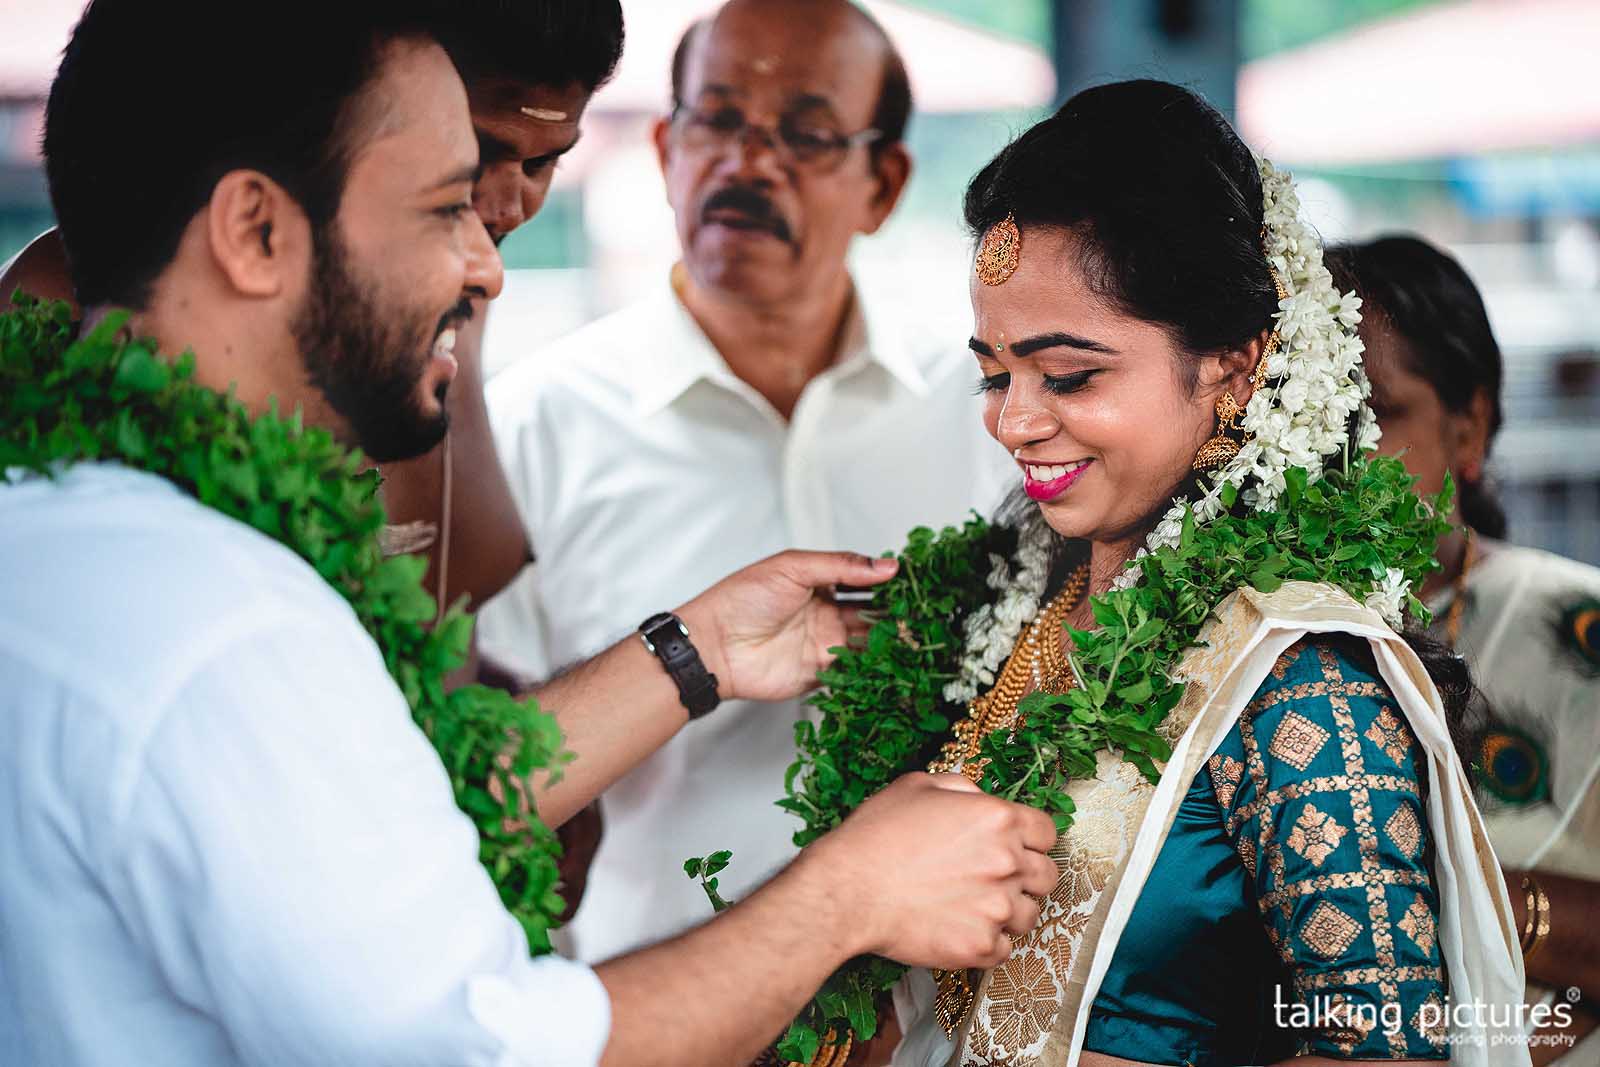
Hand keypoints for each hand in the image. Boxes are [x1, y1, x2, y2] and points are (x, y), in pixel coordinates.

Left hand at [675, 550, 896, 702]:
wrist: (715, 644)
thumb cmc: (743, 598)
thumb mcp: (793, 568)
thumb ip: (840, 566)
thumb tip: (886, 565)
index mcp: (818, 584)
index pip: (862, 580)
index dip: (886, 580)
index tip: (913, 578)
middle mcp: (825, 614)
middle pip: (870, 612)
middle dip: (894, 611)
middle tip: (921, 610)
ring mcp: (825, 644)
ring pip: (867, 641)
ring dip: (890, 638)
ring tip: (915, 633)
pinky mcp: (822, 674)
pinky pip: (855, 669)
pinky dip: (875, 665)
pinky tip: (895, 659)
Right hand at [798, 772, 1059, 968]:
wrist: (846, 891)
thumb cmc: (875, 837)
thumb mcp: (918, 786)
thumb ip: (962, 788)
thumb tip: (980, 798)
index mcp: (998, 818)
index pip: (1048, 831)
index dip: (1032, 838)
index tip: (1018, 846)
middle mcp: (1007, 862)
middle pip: (1047, 874)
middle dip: (1027, 875)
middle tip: (996, 878)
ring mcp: (997, 908)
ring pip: (1030, 915)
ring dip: (1009, 911)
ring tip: (974, 905)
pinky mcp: (981, 946)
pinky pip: (1004, 949)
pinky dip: (987, 941)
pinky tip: (960, 927)